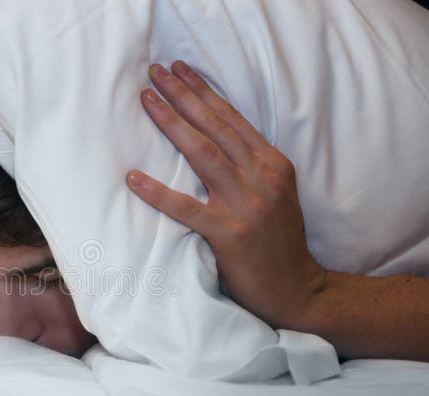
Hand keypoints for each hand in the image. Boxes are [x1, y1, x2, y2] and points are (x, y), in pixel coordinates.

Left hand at [127, 61, 326, 328]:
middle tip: (155, 73)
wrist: (297, 290)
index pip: (233, 119)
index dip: (204, 92)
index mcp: (273, 165)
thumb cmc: (278, 242)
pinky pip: (186, 208)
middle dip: (183, 96)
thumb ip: (250, 168)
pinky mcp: (230, 234)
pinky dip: (158, 192)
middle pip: (216, 127)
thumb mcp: (274, 194)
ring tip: (147, 100)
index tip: (180, 70)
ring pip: (203, 154)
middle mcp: (263, 177)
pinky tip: (134, 177)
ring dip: (172, 124)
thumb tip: (210, 142)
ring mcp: (247, 204)